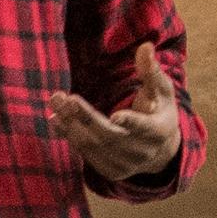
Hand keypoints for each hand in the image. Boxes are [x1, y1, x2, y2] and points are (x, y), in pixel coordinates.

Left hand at [44, 43, 184, 181]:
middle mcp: (142, 152)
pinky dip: (70, 136)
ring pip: (93, 146)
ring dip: (71, 125)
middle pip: (109, 135)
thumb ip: (151, 71)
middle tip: (63, 97)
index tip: (117, 116)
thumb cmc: (158, 110)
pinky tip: (57, 119)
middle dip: (84, 116)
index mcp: (158, 131)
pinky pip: (86, 155)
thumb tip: (145, 46)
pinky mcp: (110, 171)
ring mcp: (125, 165)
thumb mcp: (161, 91)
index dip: (131, 123)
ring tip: (55, 103)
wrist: (160, 149)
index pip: (144, 127)